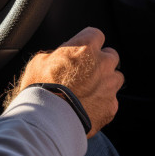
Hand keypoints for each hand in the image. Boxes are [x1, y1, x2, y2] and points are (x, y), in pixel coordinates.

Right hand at [7, 27, 122, 137]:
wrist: (49, 121)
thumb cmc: (41, 89)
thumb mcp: (38, 63)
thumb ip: (55, 56)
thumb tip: (58, 58)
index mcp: (85, 48)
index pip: (96, 34)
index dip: (88, 43)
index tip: (82, 50)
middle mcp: (103, 64)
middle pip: (111, 55)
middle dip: (101, 61)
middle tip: (86, 71)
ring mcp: (109, 86)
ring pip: (116, 78)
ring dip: (105, 81)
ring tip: (89, 91)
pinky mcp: (111, 106)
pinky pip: (111, 101)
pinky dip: (102, 103)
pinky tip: (88, 108)